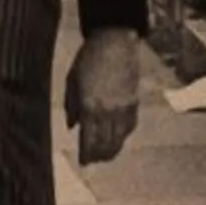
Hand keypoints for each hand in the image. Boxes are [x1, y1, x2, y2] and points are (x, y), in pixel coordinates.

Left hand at [63, 29, 140, 163]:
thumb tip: (72, 127)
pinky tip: (119, 138)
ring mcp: (123, 108)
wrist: (115, 41)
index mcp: (89, 106)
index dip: (87, 154)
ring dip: (113, 149)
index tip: (84, 162)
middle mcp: (108, 111)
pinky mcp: (134, 102)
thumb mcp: (71, 81)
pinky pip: (130, 126)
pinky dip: (124, 135)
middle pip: (106, 144)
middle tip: (94, 161)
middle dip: (99, 156)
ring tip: (106, 155)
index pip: (88, 140)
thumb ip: (71, 106)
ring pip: (120, 138)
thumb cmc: (88, 58)